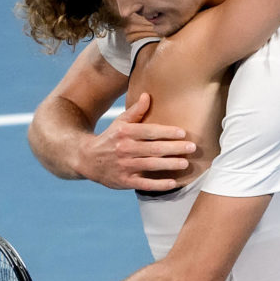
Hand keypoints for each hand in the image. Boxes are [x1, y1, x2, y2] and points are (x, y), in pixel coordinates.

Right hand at [79, 93, 195, 190]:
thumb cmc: (110, 138)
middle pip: (153, 149)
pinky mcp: (124, 181)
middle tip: (192, 147)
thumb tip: (147, 95)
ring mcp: (124, 166)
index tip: (183, 133)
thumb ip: (135, 111)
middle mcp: (124, 149)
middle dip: (174, 148)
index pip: (149, 131)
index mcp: (125, 133)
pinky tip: (172, 183)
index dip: (166, 132)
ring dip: (169, 164)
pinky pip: (143, 184)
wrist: (87, 159)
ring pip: (150, 166)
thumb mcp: (120, 123)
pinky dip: (158, 185)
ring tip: (185, 163)